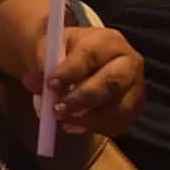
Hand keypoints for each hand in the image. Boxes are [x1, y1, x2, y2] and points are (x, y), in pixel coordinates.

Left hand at [0, 0, 145, 136]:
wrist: (85, 59)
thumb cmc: (68, 52)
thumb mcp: (52, 49)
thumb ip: (42, 64)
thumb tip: (33, 84)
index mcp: (108, 41)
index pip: (91, 56)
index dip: (70, 72)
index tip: (49, 85)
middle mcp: (129, 62)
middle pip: (111, 84)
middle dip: (82, 100)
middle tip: (56, 110)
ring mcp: (136, 87)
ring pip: (118, 109)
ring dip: (87, 119)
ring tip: (63, 120)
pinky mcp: (135, 108)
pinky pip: (119, 124)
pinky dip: (95, 128)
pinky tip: (75, 125)